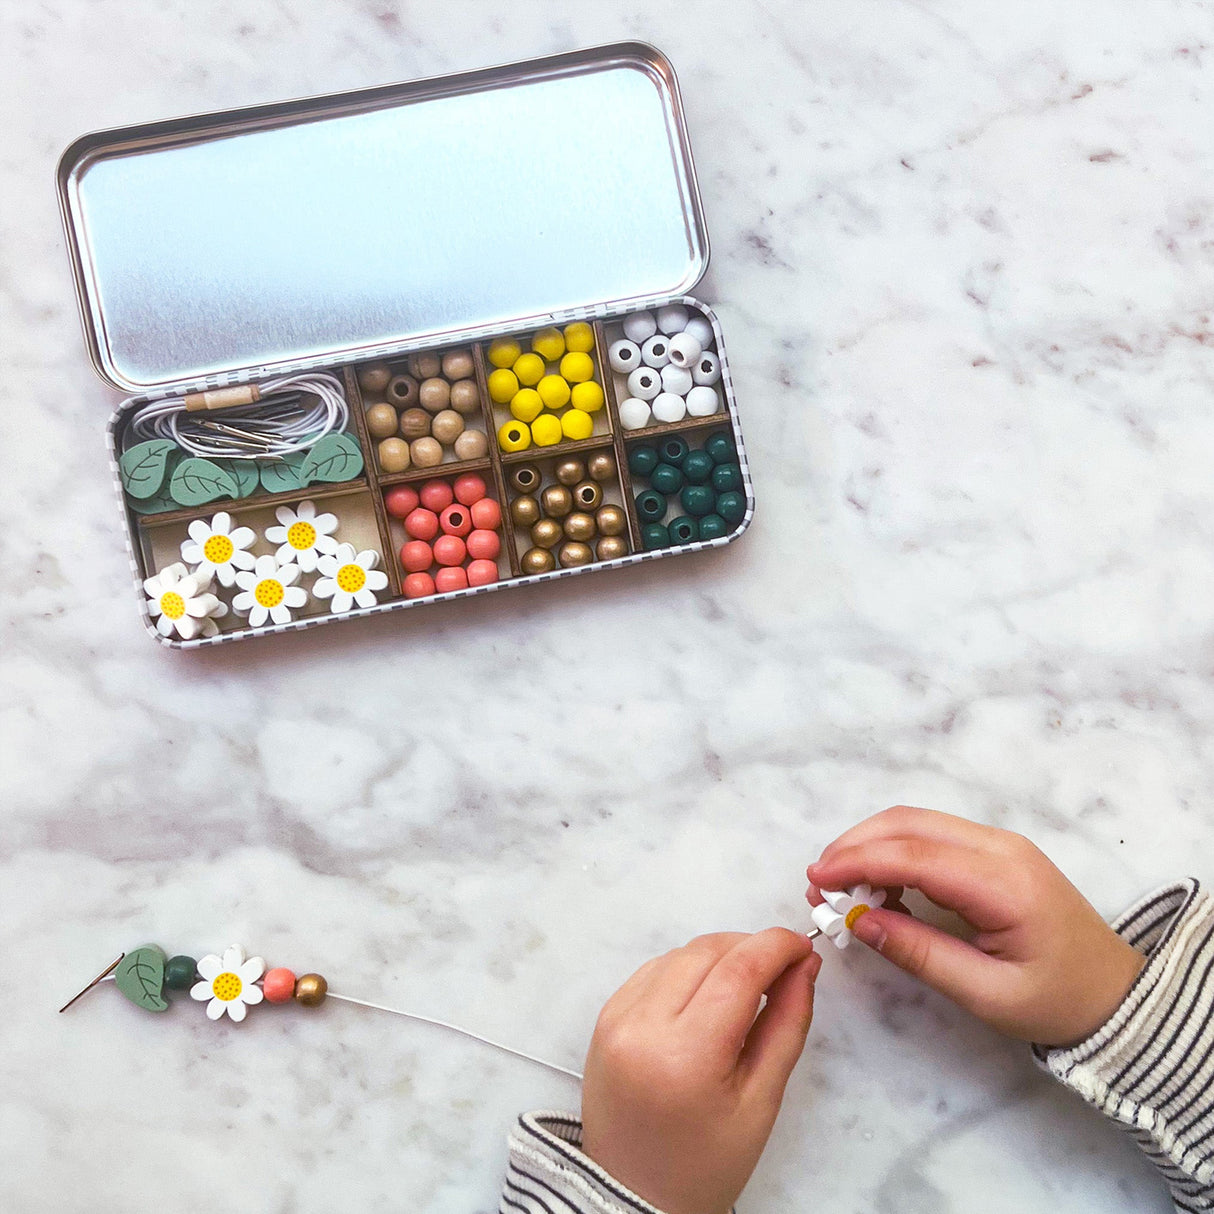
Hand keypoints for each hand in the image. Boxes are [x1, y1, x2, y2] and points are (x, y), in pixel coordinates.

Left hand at [581, 928, 819, 1213]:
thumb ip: (786, 1025)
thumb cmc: (705, 1162)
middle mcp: (641, 1027)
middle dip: (751, 949)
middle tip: (783, 971)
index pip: (738, 970)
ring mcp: (617, 1019)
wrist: (634, 1194)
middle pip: (707, 952)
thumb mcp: (761, 1102)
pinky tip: (707, 997)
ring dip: (719, 957)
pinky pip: (654, 970)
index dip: (776, 946)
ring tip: (747, 990)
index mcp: (685, 1056)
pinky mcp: (605, 1017)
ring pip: (680, 954)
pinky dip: (687, 971)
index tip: (803, 945)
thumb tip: (803, 965)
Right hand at [806, 806, 1144, 1045]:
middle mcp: (1000, 847)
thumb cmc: (1056, 1002)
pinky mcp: (994, 850)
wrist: (1117, 995)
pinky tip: (879, 887)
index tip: (816, 881)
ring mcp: (999, 843)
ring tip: (839, 888)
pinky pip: (931, 835)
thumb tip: (858, 922)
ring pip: (916, 822)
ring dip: (869, 845)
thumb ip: (920, 954)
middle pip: (908, 823)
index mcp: (1003, 883)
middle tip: (817, 885)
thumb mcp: (986, 994)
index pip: (913, 854)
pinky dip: (893, 850)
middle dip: (854, 847)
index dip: (858, 861)